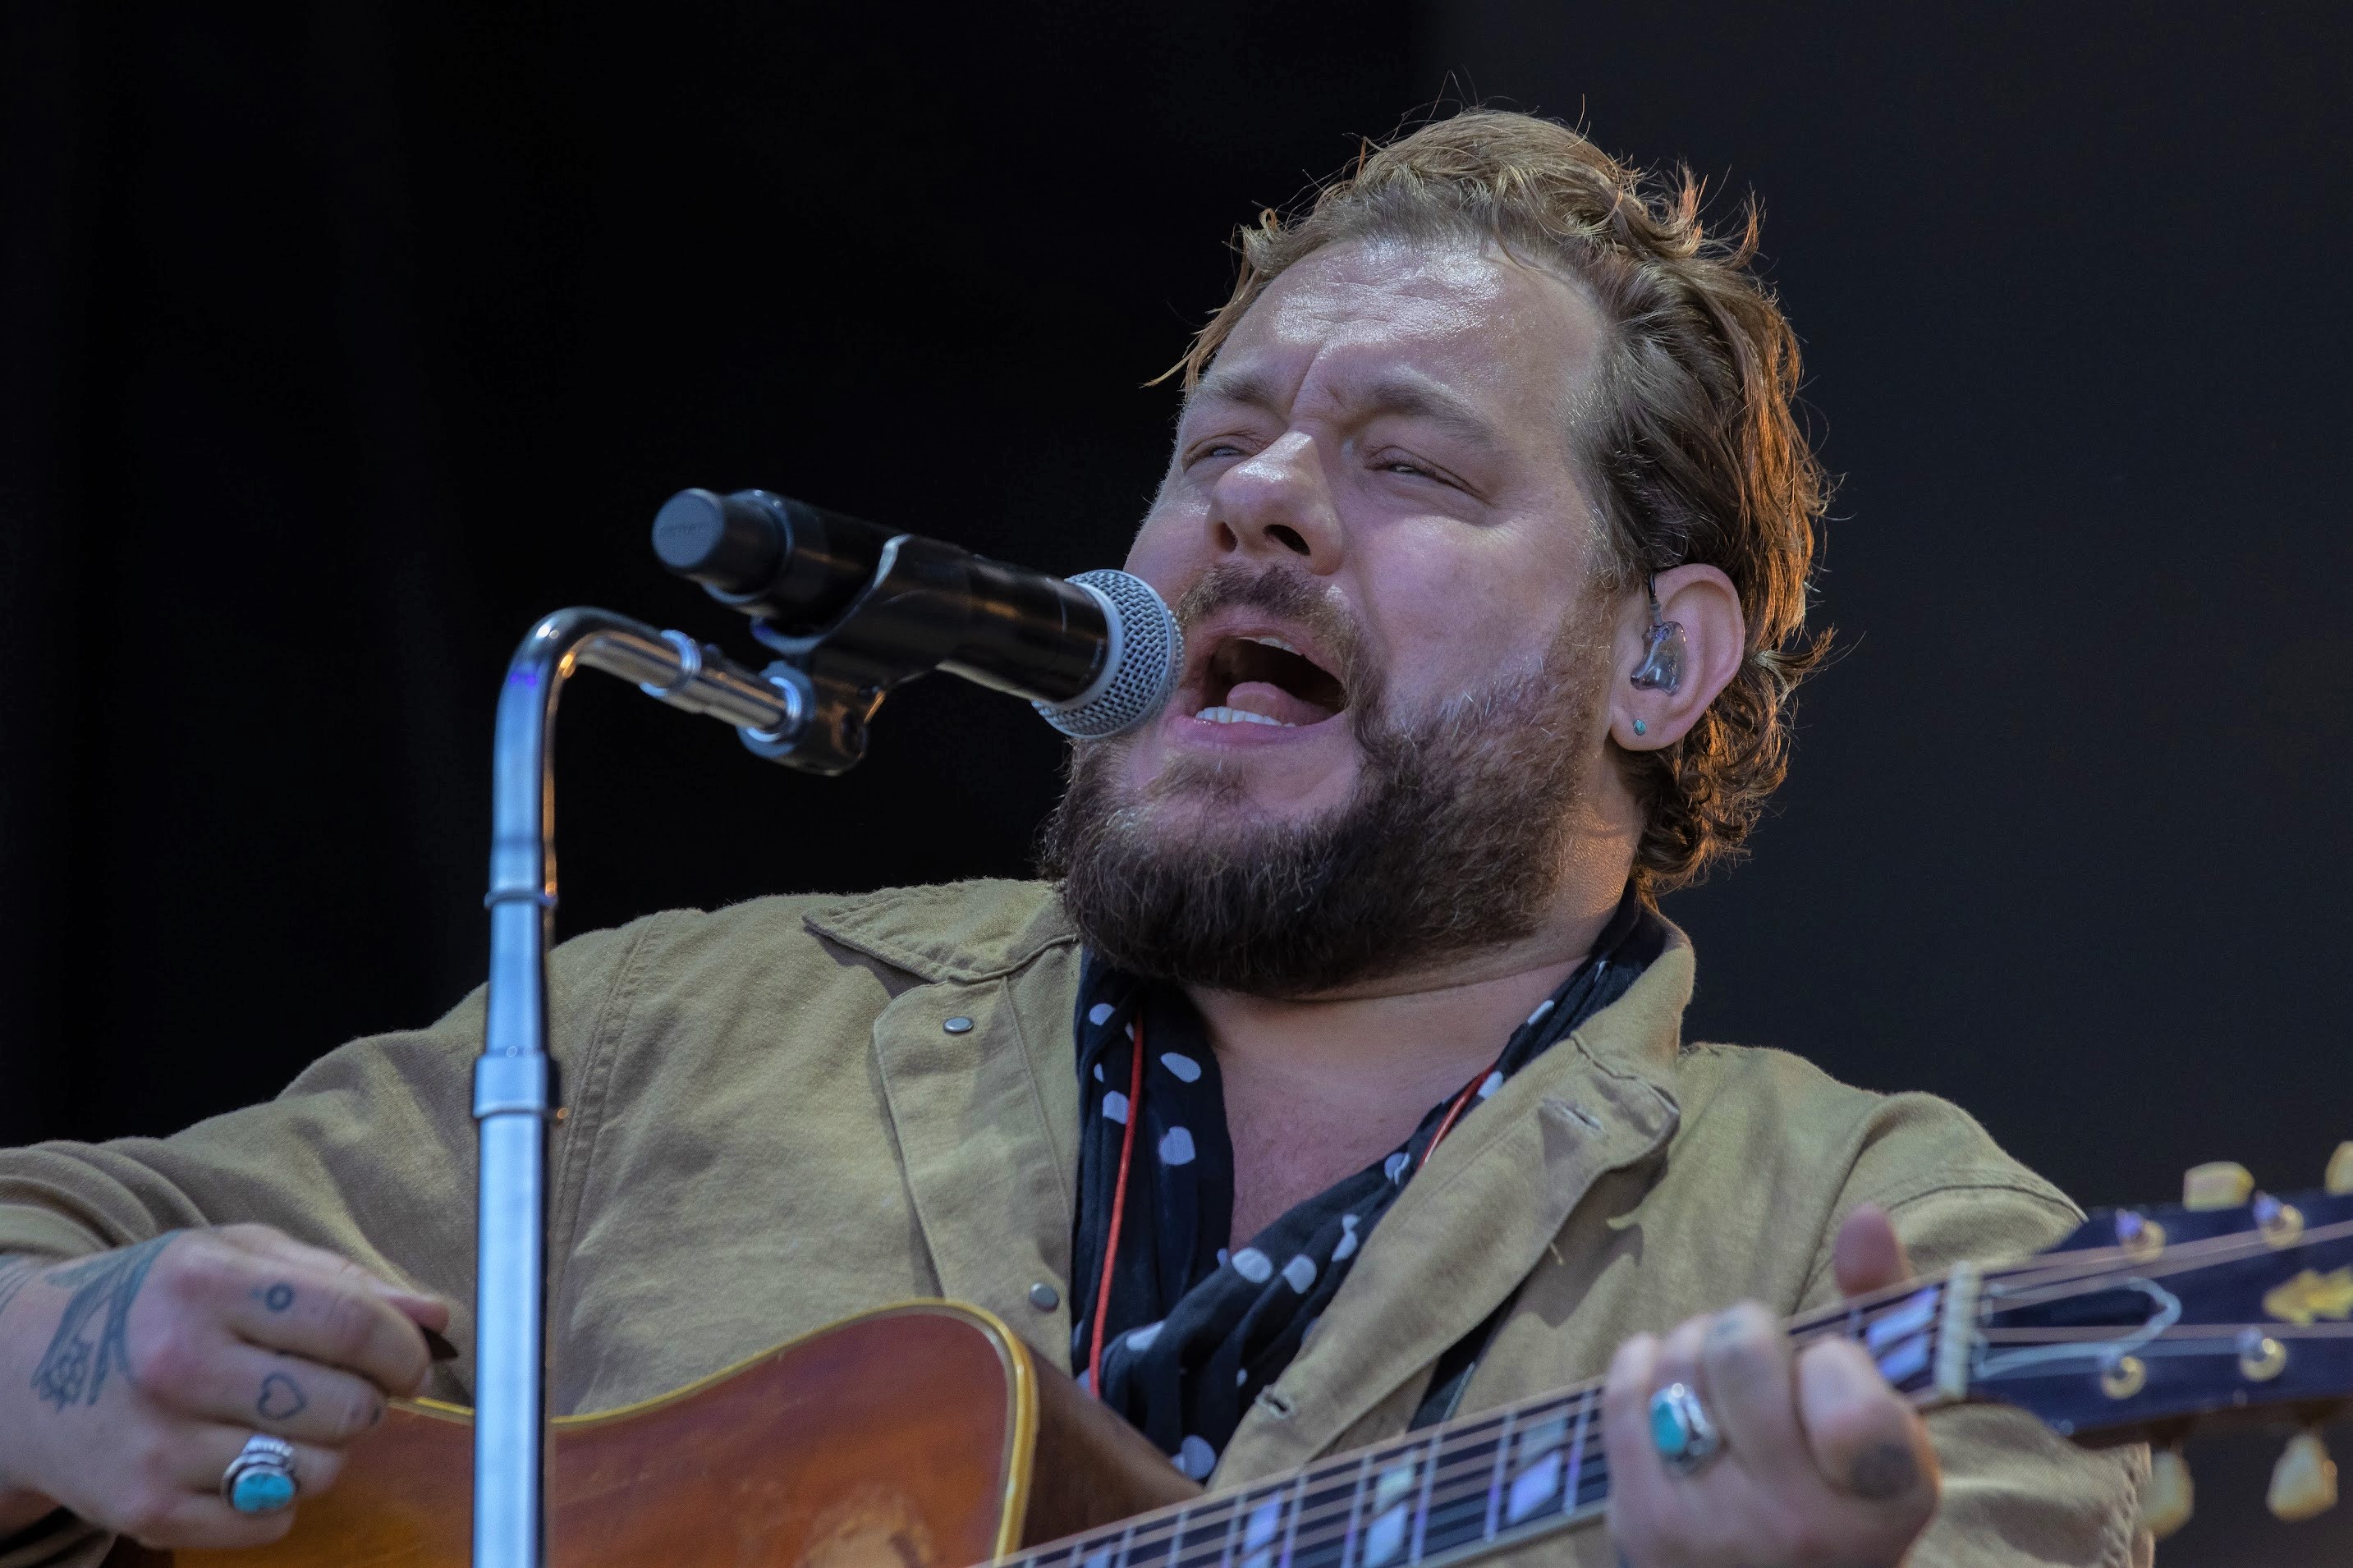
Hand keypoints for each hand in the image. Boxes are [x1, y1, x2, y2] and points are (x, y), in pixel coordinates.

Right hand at [0, 1226, 448, 1549]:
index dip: (403, 1350)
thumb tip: (436, 1316)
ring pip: (316, 1469)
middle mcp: (178, 1361)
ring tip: (285, 1421)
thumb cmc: (160, 1303)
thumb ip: (344, 1281)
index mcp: (208, 1282)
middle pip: (345, 1405)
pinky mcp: (143, 1509)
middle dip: (368, 1402)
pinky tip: (245, 1460)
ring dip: (325, 1451)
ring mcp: (157, 1442)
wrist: (24, 1369)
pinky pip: (268, 1520)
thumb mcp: (242, 1259)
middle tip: (344, 1391)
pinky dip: (278, 1498)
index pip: (352, 1324)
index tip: (409, 1360)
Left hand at [1601, 1205, 1938, 1566]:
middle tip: (1761, 1364)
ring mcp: (1714, 1527)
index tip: (1830, 1379)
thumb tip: (1866, 1215)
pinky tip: (1666, 1386)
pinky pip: (1624, 1391)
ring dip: (1694, 1347)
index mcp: (1885, 1498)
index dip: (1834, 1362)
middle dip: (1750, 1333)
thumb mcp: (1883, 1420)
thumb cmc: (1833, 1489)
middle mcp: (1801, 1526)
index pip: (1854, 1397)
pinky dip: (1642, 1365)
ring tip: (1717, 1382)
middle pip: (1744, 1349)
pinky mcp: (1640, 1521)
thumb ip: (1881, 1313)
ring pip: (1680, 1360)